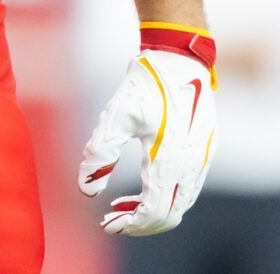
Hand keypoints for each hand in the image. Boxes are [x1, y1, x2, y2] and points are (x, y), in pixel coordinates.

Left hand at [80, 28, 217, 235]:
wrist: (177, 62)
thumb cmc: (144, 86)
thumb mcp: (115, 116)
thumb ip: (100, 153)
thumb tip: (86, 190)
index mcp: (170, 160)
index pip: (155, 211)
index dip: (131, 224)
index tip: (107, 224)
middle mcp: (191, 166)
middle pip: (169, 215)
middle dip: (139, 224)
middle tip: (110, 221)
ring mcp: (200, 160)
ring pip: (178, 205)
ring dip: (150, 212)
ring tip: (118, 208)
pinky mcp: (201, 153)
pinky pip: (185, 189)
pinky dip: (163, 198)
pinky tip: (137, 192)